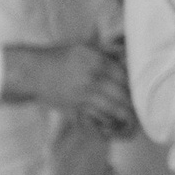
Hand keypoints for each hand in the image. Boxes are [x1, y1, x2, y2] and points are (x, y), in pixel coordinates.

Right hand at [2, 42, 134, 135]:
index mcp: (98, 62)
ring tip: (132, 123)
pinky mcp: (74, 109)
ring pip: (112, 111)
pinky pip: (95, 120)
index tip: (142, 92)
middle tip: (141, 111)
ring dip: (124, 119)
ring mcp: (83, 96)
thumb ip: (108, 50)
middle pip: (122, 95)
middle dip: (134, 105)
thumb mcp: (85, 47)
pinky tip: (112, 128)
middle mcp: (93, 79)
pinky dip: (106, 126)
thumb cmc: (60, 57)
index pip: (126, 77)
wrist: (32, 72)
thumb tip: (128, 52)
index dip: (136, 86)